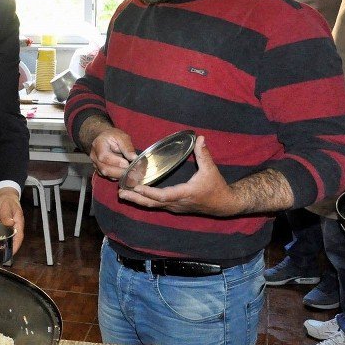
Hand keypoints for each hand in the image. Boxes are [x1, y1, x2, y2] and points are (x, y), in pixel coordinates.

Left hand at [0, 187, 23, 252]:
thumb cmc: (7, 201)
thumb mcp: (8, 206)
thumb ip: (7, 215)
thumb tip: (10, 223)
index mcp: (17, 226)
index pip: (17, 239)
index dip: (14, 247)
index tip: (10, 254)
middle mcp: (9, 230)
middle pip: (8, 242)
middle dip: (4, 250)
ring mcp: (1, 231)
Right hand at [90, 127, 136, 180]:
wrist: (104, 139)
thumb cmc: (112, 136)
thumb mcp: (121, 137)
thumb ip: (127, 147)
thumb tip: (134, 158)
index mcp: (98, 145)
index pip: (104, 156)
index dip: (116, 162)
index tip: (127, 163)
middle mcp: (94, 156)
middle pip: (104, 168)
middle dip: (120, 171)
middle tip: (133, 170)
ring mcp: (96, 164)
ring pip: (107, 174)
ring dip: (120, 175)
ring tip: (132, 172)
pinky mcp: (100, 170)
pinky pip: (109, 177)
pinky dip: (119, 176)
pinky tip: (127, 173)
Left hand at [118, 136, 236, 215]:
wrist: (223, 205)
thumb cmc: (216, 187)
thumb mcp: (211, 170)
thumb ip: (204, 154)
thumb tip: (201, 138)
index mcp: (184, 193)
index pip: (163, 195)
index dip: (149, 192)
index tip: (137, 187)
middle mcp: (176, 203)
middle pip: (153, 203)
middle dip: (136, 197)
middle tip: (120, 192)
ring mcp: (174, 207)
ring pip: (153, 205)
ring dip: (137, 200)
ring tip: (122, 194)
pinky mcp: (173, 207)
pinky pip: (156, 205)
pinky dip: (145, 200)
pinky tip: (135, 195)